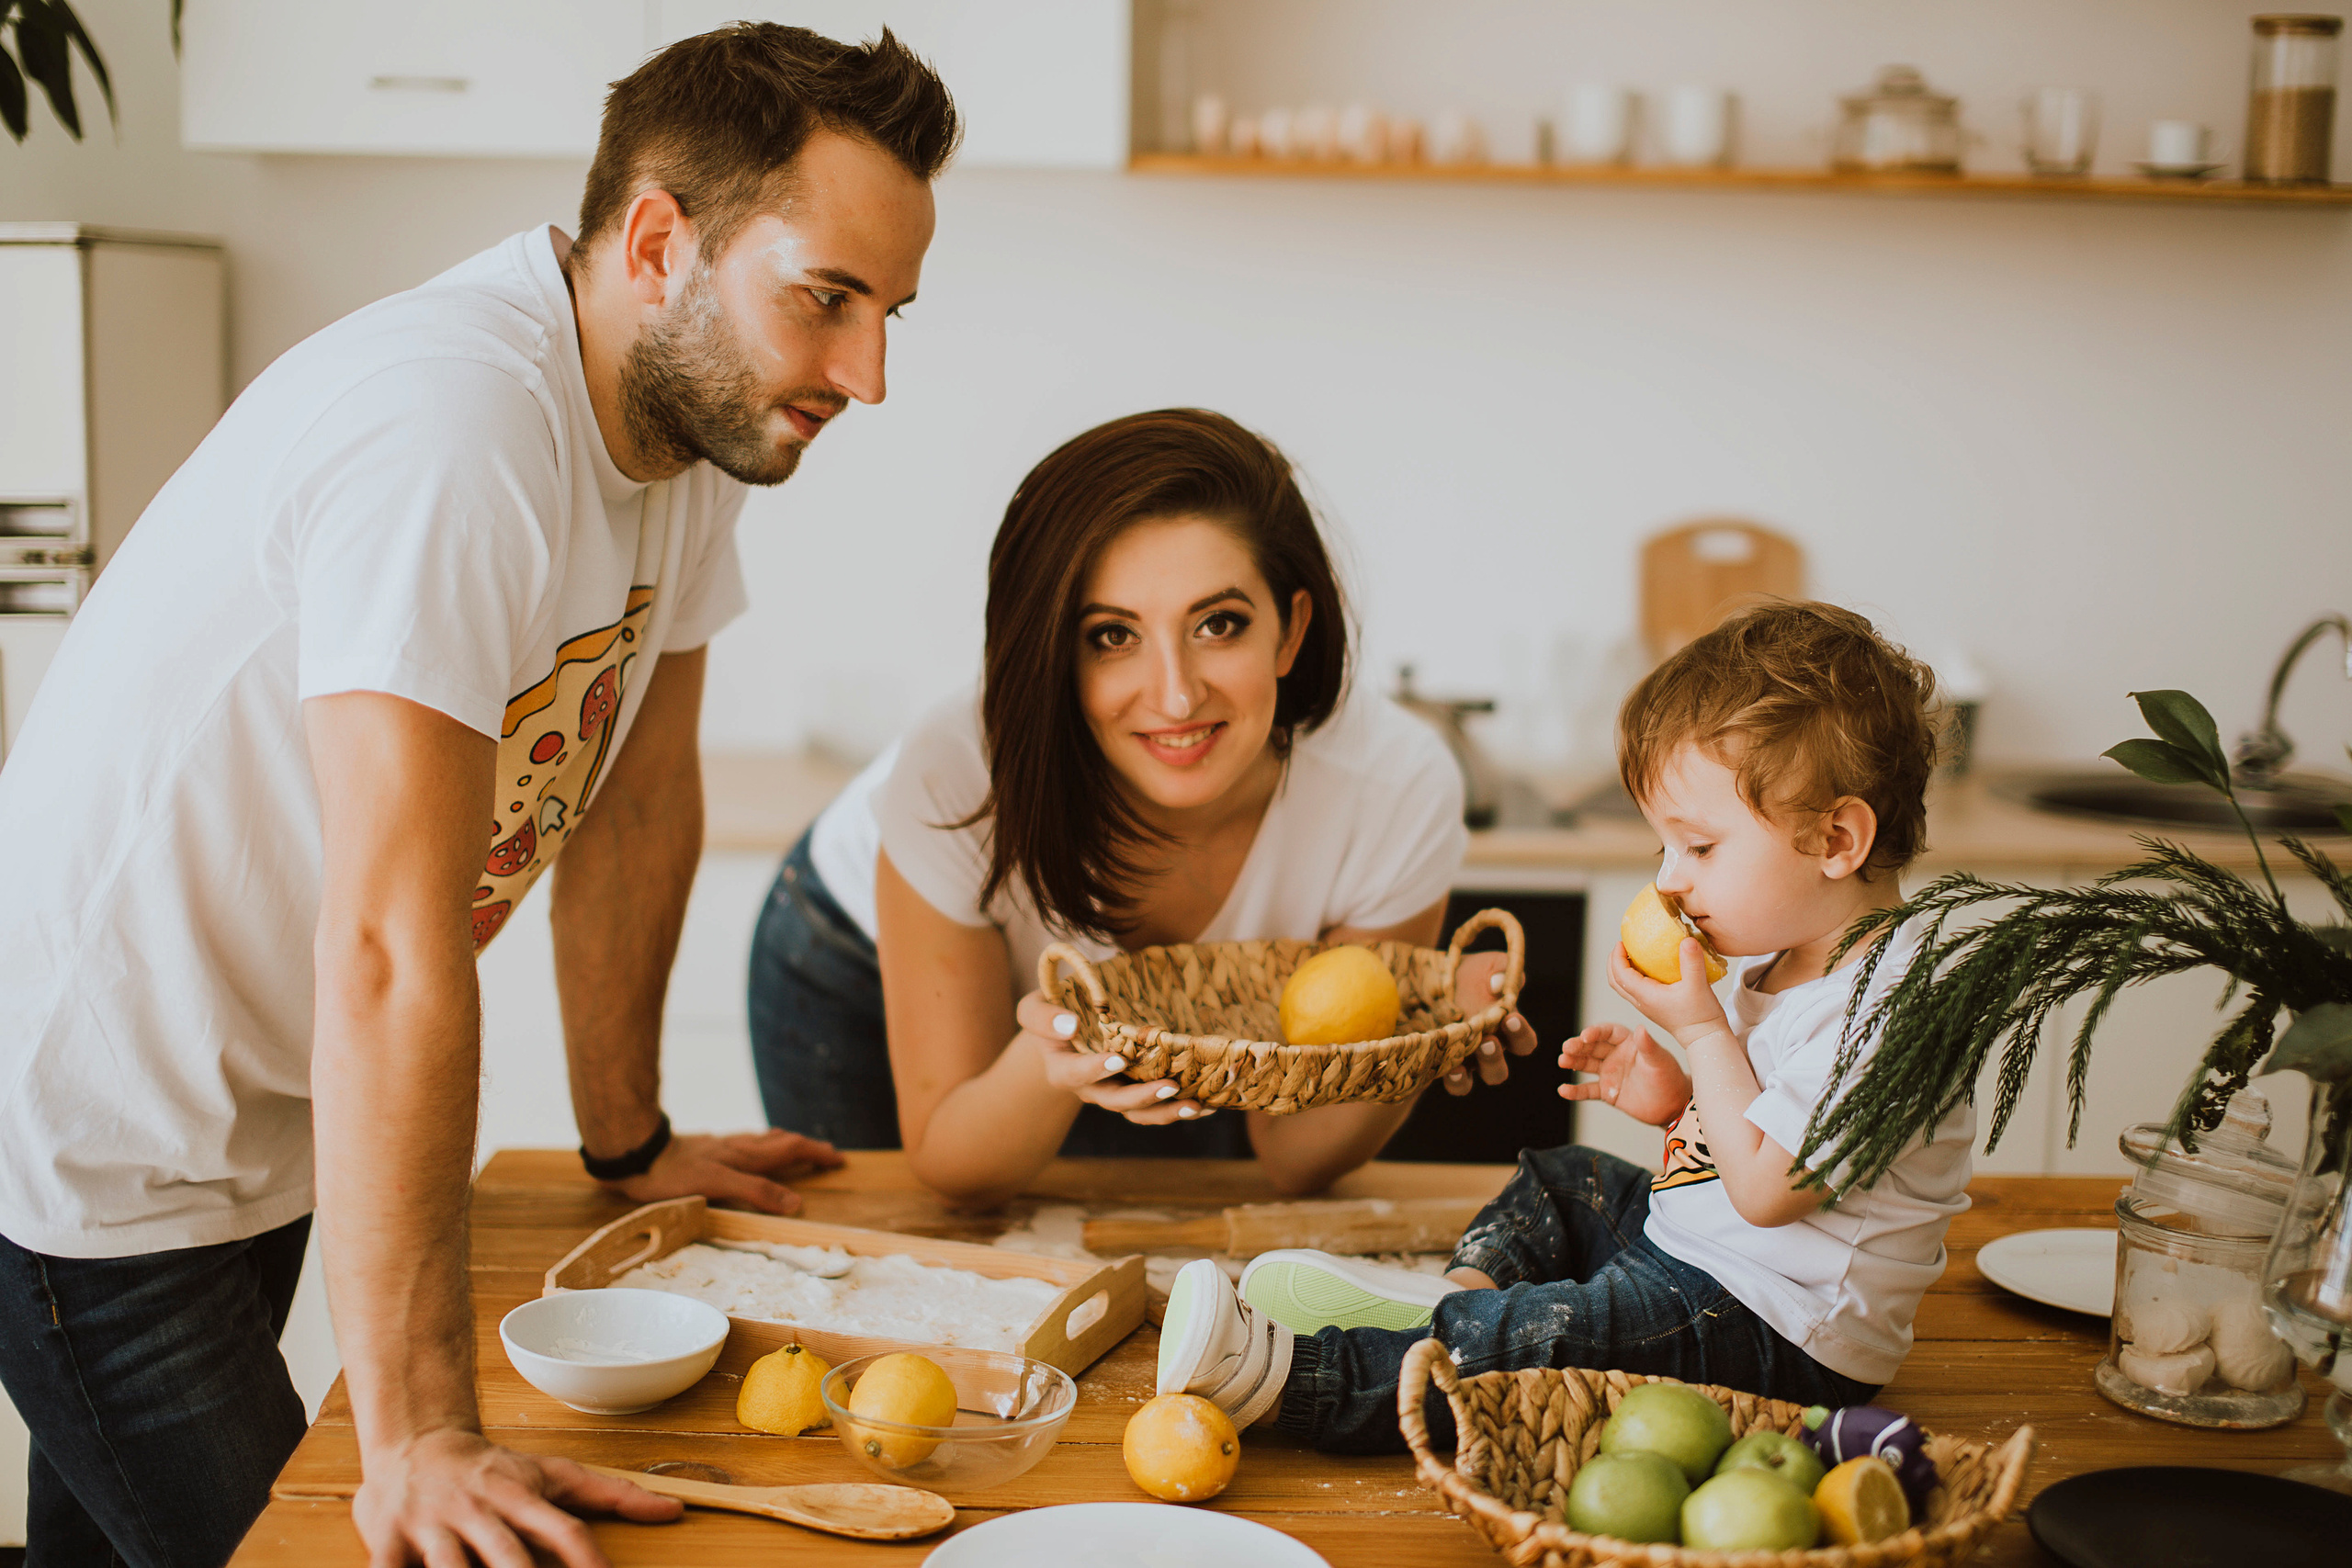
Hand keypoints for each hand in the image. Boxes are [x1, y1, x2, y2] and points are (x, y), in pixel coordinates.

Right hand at [353, 1427, 679, 1567]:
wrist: (417, 1440)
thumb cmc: (493, 1468)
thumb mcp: (554, 1474)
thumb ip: (612, 1495)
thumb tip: (674, 1511)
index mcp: (521, 1495)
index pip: (563, 1530)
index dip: (585, 1559)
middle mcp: (479, 1510)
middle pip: (508, 1557)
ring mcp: (433, 1525)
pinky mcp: (388, 1540)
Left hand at [605, 1128, 843, 1215]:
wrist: (636, 1152)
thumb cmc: (673, 1173)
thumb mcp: (717, 1184)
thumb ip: (755, 1191)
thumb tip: (795, 1203)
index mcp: (745, 1156)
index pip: (790, 1150)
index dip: (815, 1154)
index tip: (839, 1160)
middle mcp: (737, 1148)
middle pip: (781, 1143)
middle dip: (807, 1148)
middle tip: (829, 1153)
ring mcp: (720, 1147)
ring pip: (761, 1142)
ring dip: (784, 1145)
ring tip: (795, 1146)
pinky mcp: (703, 1150)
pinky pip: (741, 1146)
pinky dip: (757, 1147)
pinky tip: (745, 1151)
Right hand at [1015, 988, 1211, 1125]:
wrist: (1066, 1027)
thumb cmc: (1052, 1013)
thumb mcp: (1035, 1008)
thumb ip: (1042, 1016)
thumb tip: (1069, 1025)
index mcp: (1063, 1070)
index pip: (1076, 1074)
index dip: (1096, 1070)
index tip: (1118, 1059)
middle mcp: (1090, 1088)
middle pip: (1116, 1102)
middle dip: (1144, 1097)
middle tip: (1171, 1086)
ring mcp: (1115, 1093)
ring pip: (1140, 1113)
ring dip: (1169, 1112)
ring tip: (1197, 1105)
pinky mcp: (1137, 1091)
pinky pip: (1157, 1108)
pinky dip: (1181, 1107)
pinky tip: (1208, 1103)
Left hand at [1439, 953, 1538, 1095]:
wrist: (1434, 975)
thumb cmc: (1469, 972)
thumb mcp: (1489, 964)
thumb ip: (1502, 969)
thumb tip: (1498, 984)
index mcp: (1506, 1029)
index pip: (1523, 1042)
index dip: (1521, 1034)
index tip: (1511, 1018)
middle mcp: (1488, 1049)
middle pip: (1499, 1070)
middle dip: (1494, 1057)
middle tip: (1487, 1041)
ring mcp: (1466, 1059)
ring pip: (1475, 1079)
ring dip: (1470, 1075)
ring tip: (1462, 1063)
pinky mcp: (1442, 1063)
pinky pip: (1454, 1082)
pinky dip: (1454, 1080)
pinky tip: (1448, 1069)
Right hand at [1559, 1021, 1692, 1126]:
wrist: (1673, 1107)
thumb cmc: (1670, 1078)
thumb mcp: (1660, 1061)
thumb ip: (1648, 1046)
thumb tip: (1641, 1028)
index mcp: (1628, 1042)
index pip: (1607, 1032)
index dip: (1595, 1032)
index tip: (1585, 1036)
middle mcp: (1616, 1055)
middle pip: (1592, 1047)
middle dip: (1578, 1046)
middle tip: (1567, 1048)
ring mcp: (1610, 1073)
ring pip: (1586, 1065)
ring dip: (1573, 1062)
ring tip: (1562, 1061)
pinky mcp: (1607, 1092)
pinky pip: (1588, 1090)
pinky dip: (1575, 1091)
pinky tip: (1564, 1090)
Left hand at [1606, 939, 1730, 1044]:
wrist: (1705, 1038)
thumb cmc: (1701, 1015)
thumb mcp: (1698, 985)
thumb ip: (1691, 961)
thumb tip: (1687, 940)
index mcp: (1645, 996)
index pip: (1620, 974)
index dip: (1616, 956)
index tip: (1622, 941)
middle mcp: (1641, 1002)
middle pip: (1615, 981)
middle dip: (1613, 962)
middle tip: (1621, 945)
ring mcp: (1647, 1006)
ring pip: (1623, 986)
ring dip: (1621, 969)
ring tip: (1632, 953)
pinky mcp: (1654, 1007)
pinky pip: (1635, 989)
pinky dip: (1633, 976)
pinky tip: (1649, 966)